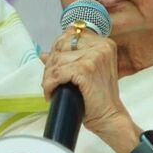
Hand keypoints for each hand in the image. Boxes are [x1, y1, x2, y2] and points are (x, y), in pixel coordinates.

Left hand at [40, 26, 138, 152]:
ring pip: (56, 61)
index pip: (69, 35)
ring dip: (48, 77)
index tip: (52, 66)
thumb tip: (43, 54)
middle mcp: (100, 46)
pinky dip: (49, 85)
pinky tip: (51, 94)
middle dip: (50, 65)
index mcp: (103, 43)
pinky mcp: (85, 69)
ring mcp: (94, 57)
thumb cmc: (98, 98)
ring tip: (50, 89)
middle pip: (61, 46)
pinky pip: (57, 73)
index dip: (56, 50)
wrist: (109, 117)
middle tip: (49, 80)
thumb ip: (67, 60)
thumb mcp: (85, 73)